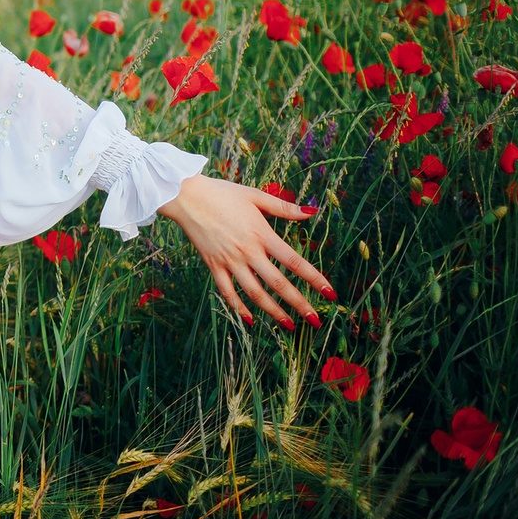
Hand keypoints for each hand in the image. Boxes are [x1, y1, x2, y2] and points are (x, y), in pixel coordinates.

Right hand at [157, 174, 335, 330]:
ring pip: (254, 292)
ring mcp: (229, 260)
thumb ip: (284, 207)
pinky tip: (249, 319)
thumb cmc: (222, 193)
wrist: (186, 196)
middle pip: (277, 283)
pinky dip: (238, 307)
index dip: (314, 278)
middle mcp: (247, 251)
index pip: (294, 261)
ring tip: (288, 325)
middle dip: (298, 303)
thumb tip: (312, 212)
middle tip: (314, 320)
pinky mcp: (213, 264)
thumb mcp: (255, 196)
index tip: (330, 294)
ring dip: (272, 311)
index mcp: (261, 234)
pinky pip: (226, 291)